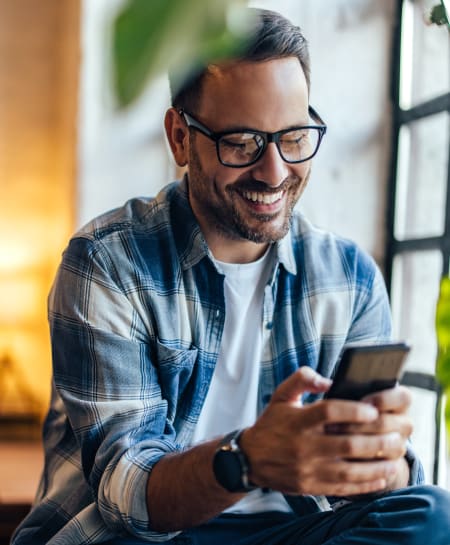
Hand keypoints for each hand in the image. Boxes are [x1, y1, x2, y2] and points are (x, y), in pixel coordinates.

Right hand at [240, 367, 408, 496]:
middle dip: (375, 441)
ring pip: (349, 470)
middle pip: (346, 444)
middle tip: (395, 435)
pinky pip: (342, 488)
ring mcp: (307, 469)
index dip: (353, 410)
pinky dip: (365, 485)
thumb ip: (302, 379)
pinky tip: (381, 477)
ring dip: (376, 465)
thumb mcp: (281, 395)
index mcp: (298, 420)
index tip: (373, 409)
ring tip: (395, 457)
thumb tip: (328, 380)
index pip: (329, 412)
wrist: (250, 458)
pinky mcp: (310, 486)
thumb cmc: (271, 422)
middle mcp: (303, 445)